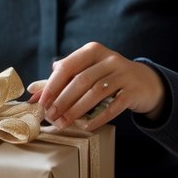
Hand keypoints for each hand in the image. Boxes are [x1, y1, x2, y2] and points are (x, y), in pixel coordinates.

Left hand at [27, 42, 163, 131]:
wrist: (144, 82)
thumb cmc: (107, 77)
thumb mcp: (86, 72)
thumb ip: (60, 81)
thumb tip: (32, 93)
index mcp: (93, 50)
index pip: (68, 66)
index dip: (52, 85)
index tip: (41, 102)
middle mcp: (109, 59)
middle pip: (80, 80)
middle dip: (63, 100)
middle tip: (51, 116)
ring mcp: (123, 74)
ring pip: (95, 92)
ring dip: (77, 110)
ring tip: (64, 123)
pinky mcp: (133, 91)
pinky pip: (113, 106)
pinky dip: (98, 117)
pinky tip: (86, 126)